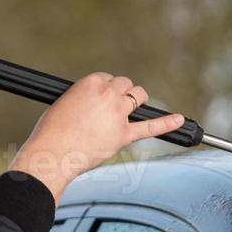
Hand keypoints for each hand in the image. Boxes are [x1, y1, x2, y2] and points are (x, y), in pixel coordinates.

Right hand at [9, 73, 185, 202]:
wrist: (52, 153)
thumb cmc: (51, 131)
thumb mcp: (63, 104)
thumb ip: (83, 100)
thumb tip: (94, 108)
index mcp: (90, 83)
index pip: (109, 79)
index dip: (108, 89)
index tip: (103, 100)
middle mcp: (108, 94)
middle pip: (127, 85)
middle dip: (124, 94)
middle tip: (117, 107)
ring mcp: (119, 114)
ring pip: (140, 98)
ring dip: (139, 102)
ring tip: (135, 110)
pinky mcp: (124, 135)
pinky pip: (151, 127)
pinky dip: (168, 123)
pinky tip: (180, 120)